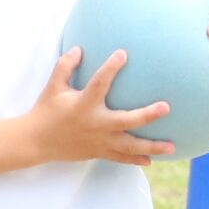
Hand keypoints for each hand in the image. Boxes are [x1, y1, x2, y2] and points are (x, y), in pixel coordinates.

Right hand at [27, 47, 174, 165]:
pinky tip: (151, 160)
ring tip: (172, 145)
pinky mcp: (97, 152)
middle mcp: (94, 124)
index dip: (111, 68)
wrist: (36, 142)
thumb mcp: (53, 87)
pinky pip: (120, 157)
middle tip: (167, 107)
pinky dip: (135, 159)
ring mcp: (98, 141)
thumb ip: (65, 67)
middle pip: (126, 121)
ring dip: (151, 146)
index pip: (99, 83)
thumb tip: (79, 49)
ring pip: (128, 145)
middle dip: (147, 115)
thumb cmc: (46, 110)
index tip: (123, 54)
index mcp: (83, 105)